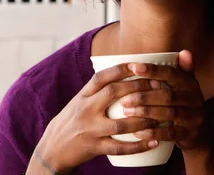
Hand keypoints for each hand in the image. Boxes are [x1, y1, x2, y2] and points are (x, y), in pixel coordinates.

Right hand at [29, 64, 161, 173]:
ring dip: (143, 119)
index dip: (121, 69)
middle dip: (138, 87)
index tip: (140, 64)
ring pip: (120, 123)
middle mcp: (85, 110)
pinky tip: (154, 142)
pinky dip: (138, 146)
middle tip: (158, 85)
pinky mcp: (94, 148)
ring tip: (162, 115)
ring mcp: (90, 130)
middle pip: (113, 93)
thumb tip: (127, 70)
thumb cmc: (73, 120)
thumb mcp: (81, 100)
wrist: (52, 148)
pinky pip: (119, 148)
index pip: (101, 77)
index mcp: (83, 95)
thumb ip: (100, 89)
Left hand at [119, 50, 211, 151]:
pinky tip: (137, 132)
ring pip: (168, 114)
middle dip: (144, 96)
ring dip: (146, 112)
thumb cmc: (185, 105)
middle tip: (123, 98)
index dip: (153, 70)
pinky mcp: (189, 135)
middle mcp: (195, 99)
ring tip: (126, 112)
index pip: (172, 74)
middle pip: (168, 95)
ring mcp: (194, 118)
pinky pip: (170, 134)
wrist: (201, 135)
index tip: (134, 67)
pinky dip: (152, 132)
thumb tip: (184, 51)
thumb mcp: (186, 88)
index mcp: (191, 84)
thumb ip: (182, 71)